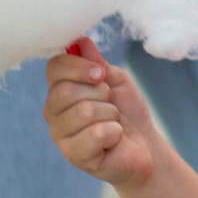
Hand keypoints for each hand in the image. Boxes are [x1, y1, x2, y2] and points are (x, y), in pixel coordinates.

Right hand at [44, 40, 162, 187]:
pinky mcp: (74, 156)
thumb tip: (81, 41)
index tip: (102, 75)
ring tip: (113, 123)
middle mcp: (53, 112)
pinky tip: (114, 139)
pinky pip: (96, 134)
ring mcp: (60, 136)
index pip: (54, 67)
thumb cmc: (127, 111)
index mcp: (59, 90)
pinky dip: (114, 132)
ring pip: (83, 112)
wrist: (144, 144)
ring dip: (110, 114)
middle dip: (101, 94)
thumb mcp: (115, 80)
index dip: (80, 66)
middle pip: (66, 90)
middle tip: (111, 105)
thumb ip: (97, 63)